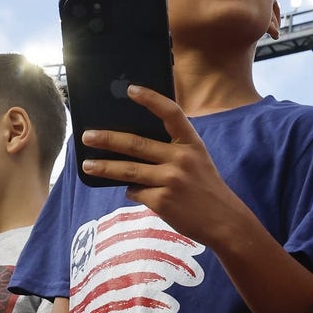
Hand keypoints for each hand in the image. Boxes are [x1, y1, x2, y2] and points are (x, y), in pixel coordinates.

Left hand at [79, 86, 250, 246]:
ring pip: (128, 171)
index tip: (131, 90)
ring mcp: (171, 180)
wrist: (225, 222)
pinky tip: (134, 192)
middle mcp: (181, 159)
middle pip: (136, 144)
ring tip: (87, 166)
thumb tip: (132, 151)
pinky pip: (136, 192)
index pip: (171, 113)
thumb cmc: (206, 189)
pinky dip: (132, 191)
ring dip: (104, 168)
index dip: (151, 99)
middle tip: (87, 136)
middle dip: (107, 139)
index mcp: (192, 144)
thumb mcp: (197, 161)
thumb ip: (172, 152)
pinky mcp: (162, 201)